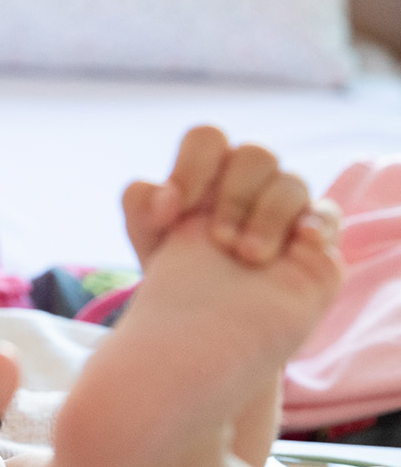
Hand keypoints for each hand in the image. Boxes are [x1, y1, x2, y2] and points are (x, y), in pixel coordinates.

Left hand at [122, 125, 340, 267]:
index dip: (190, 167)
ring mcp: (285, 205)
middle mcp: (249, 181)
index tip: (169, 211)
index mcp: (207, 173)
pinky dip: (315, 222)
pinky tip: (303, 239)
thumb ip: (141, 207)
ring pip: (291, 182)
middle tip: (219, 241)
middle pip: (255, 154)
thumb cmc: (178, 274)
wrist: (206, 325)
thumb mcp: (150, 241)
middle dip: (234, 196)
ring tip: (249, 257)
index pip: (206, 140)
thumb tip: (163, 197)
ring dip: (268, 216)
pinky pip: (326, 215)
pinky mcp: (315, 237)